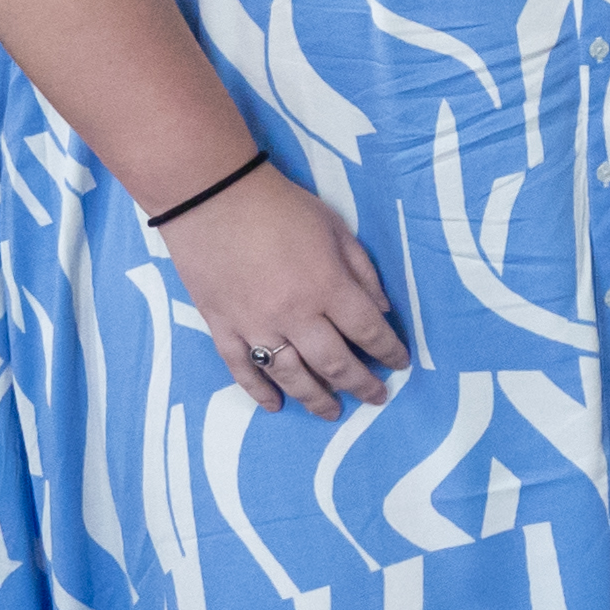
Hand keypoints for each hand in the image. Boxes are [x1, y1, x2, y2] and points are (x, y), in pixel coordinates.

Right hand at [162, 168, 409, 416]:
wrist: (209, 196)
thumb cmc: (279, 207)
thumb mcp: (336, 229)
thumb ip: (362, 272)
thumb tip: (382, 310)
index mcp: (327, 287)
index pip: (368, 332)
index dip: (389, 351)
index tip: (400, 364)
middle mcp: (294, 315)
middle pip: (335, 364)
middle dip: (361, 385)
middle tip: (375, 398)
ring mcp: (254, 325)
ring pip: (291, 375)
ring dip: (315, 398)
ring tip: (333, 412)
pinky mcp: (220, 326)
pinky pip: (242, 369)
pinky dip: (259, 391)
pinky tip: (276, 406)